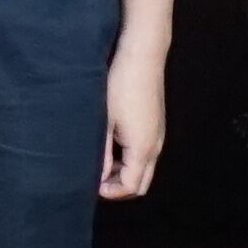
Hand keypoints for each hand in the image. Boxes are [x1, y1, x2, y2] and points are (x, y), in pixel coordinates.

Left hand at [98, 32, 170, 203]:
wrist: (143, 56)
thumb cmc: (121, 85)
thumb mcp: (105, 121)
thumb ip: (101, 152)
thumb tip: (96, 176)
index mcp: (143, 148)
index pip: (130, 186)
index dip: (110, 192)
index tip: (89, 184)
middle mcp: (156, 146)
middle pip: (141, 183)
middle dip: (118, 187)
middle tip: (95, 180)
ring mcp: (158, 135)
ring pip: (144, 169)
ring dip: (123, 173)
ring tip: (99, 164)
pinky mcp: (156, 125)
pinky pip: (146, 154)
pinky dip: (129, 160)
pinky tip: (110, 147)